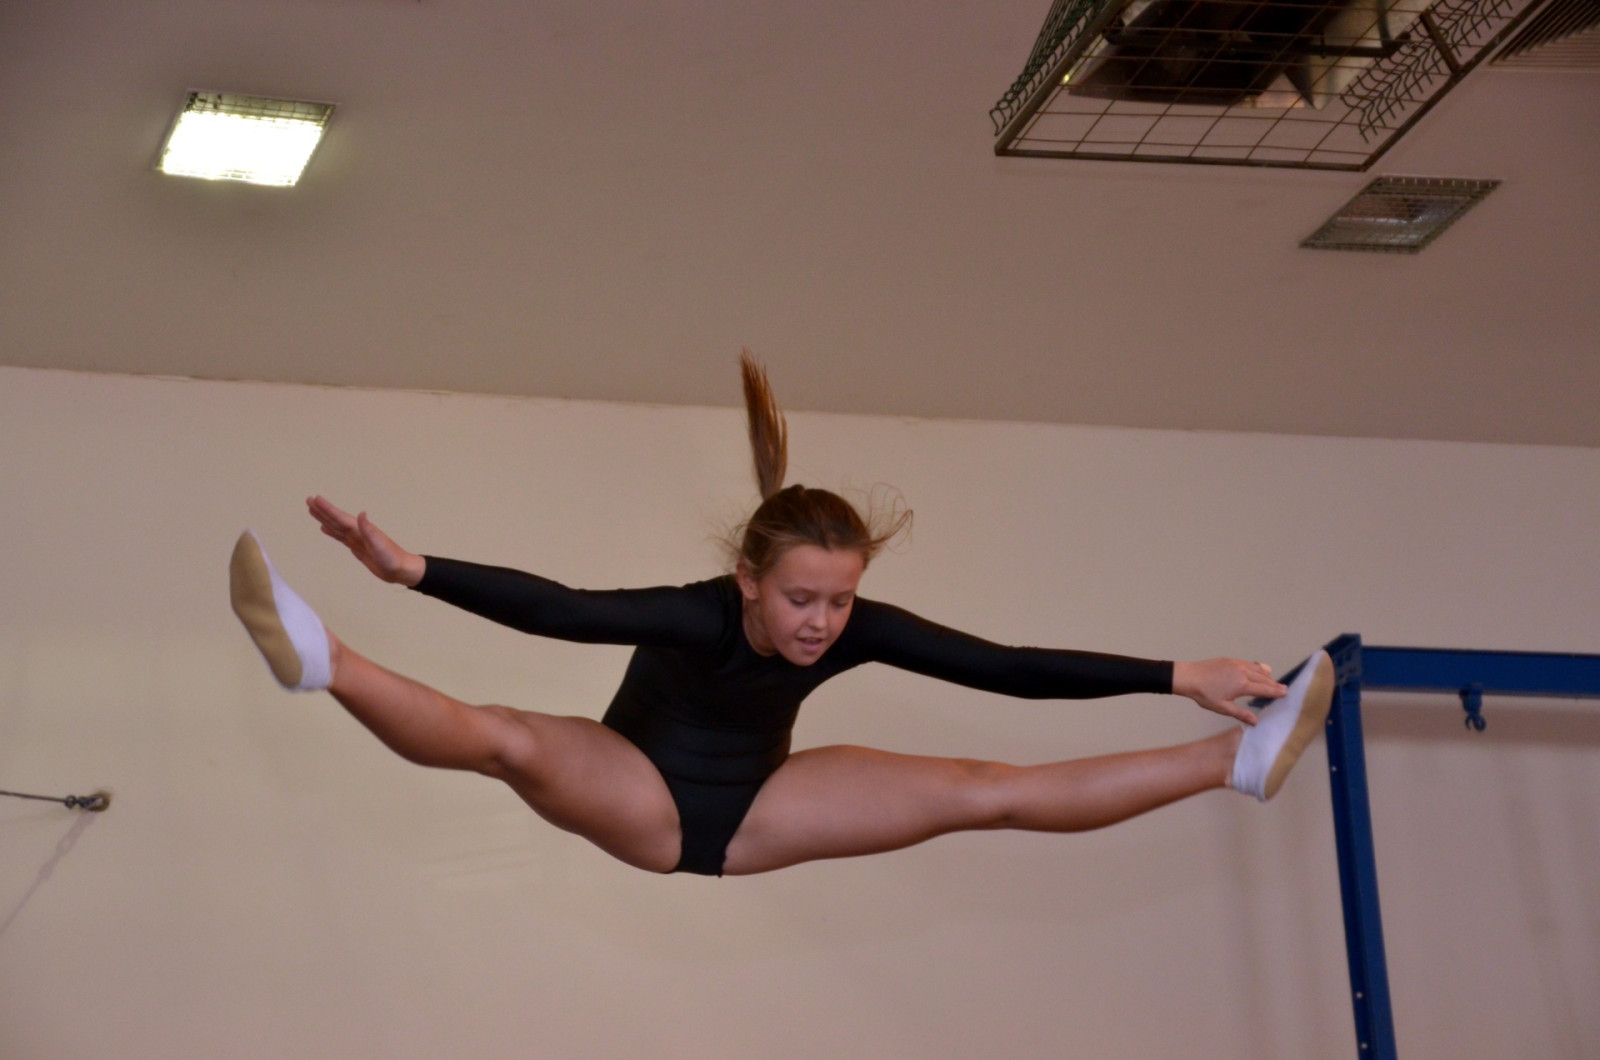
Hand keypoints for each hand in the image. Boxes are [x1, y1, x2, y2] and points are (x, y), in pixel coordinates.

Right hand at [306, 496, 425, 586]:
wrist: (400, 570)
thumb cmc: (391, 558)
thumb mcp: (380, 544)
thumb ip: (369, 530)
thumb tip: (362, 513)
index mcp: (360, 530)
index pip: (340, 517)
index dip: (327, 509)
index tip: (315, 499)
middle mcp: (357, 532)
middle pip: (335, 519)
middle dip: (322, 510)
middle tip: (308, 500)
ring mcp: (356, 539)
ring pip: (336, 526)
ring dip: (324, 518)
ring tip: (312, 510)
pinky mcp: (357, 548)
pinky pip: (340, 537)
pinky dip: (331, 531)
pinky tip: (325, 528)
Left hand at [1172, 658, 1286, 724]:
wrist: (1189, 677)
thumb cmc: (1204, 694)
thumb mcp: (1222, 708)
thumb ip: (1240, 714)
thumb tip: (1256, 722)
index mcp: (1241, 685)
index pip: (1264, 689)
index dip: (1276, 692)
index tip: (1286, 693)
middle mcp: (1242, 672)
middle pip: (1264, 678)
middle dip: (1274, 684)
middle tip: (1284, 689)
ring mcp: (1237, 664)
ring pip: (1258, 669)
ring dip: (1267, 675)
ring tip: (1273, 682)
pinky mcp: (1231, 660)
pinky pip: (1249, 663)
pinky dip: (1257, 668)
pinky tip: (1259, 671)